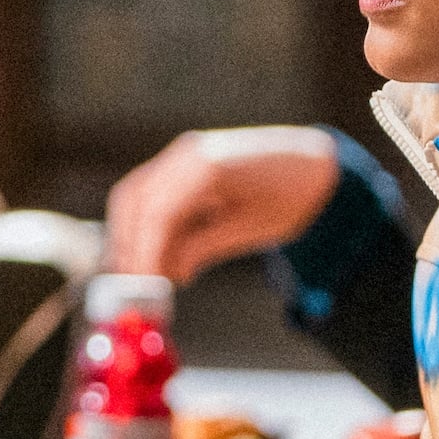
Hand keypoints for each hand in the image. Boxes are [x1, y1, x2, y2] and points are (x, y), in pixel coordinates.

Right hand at [104, 125, 341, 284]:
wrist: (310, 165)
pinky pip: (149, 192)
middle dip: (128, 244)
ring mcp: (181, 154)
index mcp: (206, 167)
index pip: (158, 213)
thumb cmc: (288, 197)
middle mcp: (186, 154)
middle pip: (135, 200)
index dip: (146, 252)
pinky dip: (144, 223)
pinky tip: (155, 252)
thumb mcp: (251, 230)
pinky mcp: (181, 163)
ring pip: (134, 195)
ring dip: (129, 233)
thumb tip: (170, 274)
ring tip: (140, 272)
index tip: (145, 284)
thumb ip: (205, 248)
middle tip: (134, 283)